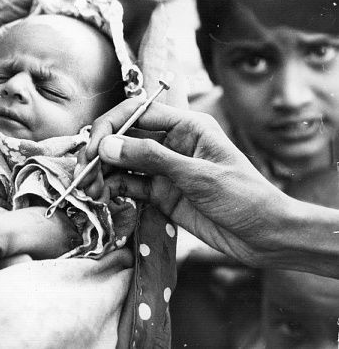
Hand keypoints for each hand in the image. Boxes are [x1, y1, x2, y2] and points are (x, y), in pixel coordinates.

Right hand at [79, 98, 292, 267]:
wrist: (265, 236)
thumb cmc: (244, 197)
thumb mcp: (197, 175)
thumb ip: (151, 158)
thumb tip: (108, 146)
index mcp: (187, 125)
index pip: (137, 112)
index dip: (111, 127)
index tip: (93, 149)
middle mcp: (172, 142)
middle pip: (125, 137)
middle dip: (101, 153)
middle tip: (84, 174)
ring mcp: (165, 168)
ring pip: (123, 163)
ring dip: (104, 174)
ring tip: (91, 191)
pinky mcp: (162, 193)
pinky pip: (130, 185)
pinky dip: (114, 189)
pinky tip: (105, 196)